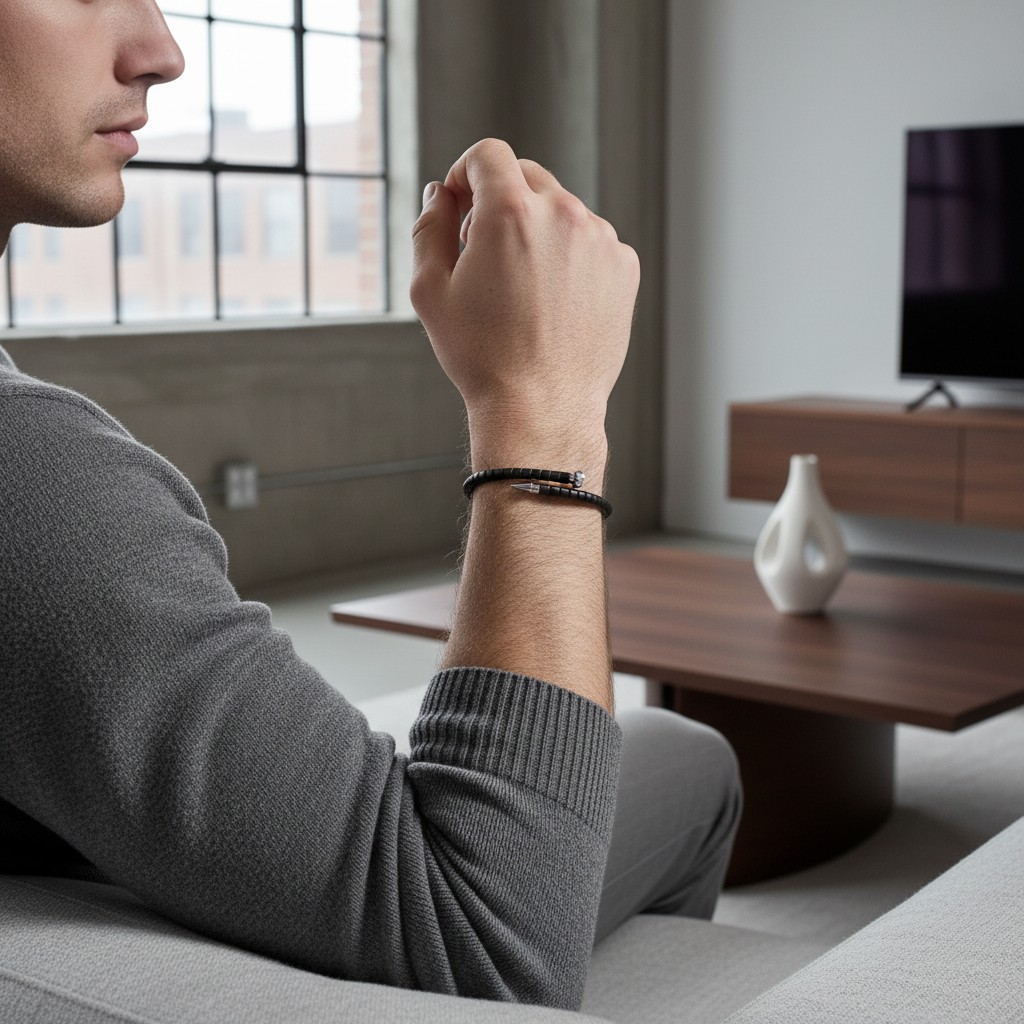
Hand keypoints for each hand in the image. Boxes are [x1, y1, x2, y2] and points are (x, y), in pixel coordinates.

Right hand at [411, 139, 639, 472]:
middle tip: (484, 253)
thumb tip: (442, 194)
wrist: (540, 408)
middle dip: (499, 201)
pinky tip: (553, 302)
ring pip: (561, 210)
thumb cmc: (482, 357)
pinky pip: (591, 241)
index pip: (488, 154)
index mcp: (510, 211)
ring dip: (537, 230)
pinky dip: (571, 257)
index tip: (461, 203)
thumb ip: (429, 227)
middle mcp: (563, 214)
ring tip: (521, 288)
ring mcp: (600, 239)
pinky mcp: (623, 267)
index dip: (466, 173)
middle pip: (527, 175)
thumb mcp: (430, 291)